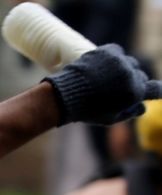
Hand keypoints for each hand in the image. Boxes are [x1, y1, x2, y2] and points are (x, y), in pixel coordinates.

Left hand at [44, 44, 161, 125]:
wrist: (65, 95)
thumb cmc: (87, 111)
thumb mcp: (110, 119)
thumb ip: (129, 113)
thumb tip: (142, 107)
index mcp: (135, 92)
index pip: (156, 89)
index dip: (157, 91)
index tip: (156, 92)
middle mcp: (131, 75)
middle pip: (140, 76)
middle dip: (134, 82)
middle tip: (120, 88)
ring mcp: (120, 61)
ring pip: (129, 63)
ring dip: (123, 69)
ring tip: (108, 78)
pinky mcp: (108, 51)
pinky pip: (117, 52)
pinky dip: (113, 58)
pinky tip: (103, 66)